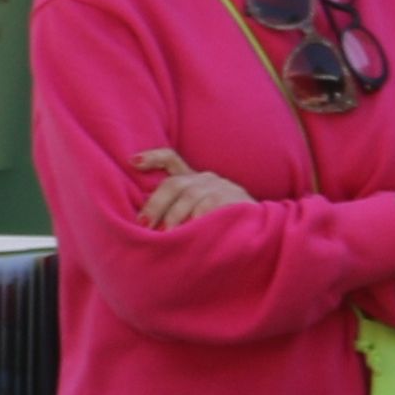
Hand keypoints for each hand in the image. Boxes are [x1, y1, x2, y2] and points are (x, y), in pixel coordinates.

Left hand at [130, 144, 250, 229]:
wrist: (263, 233)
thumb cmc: (223, 230)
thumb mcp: (198, 219)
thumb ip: (177, 215)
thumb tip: (146, 226)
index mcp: (196, 181)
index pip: (171, 160)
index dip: (151, 158)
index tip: (132, 161)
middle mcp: (207, 179)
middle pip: (174, 184)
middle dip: (156, 204)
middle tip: (144, 225)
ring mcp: (222, 187)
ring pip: (190, 197)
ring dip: (174, 217)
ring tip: (164, 236)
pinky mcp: (233, 199)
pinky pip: (209, 208)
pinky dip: (196, 221)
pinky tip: (189, 233)